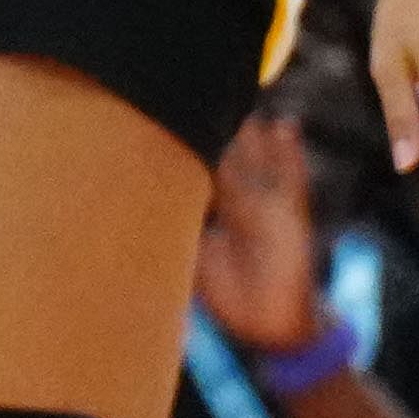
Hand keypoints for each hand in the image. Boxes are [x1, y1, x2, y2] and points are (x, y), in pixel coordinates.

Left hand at [192, 106, 323, 349]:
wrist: (271, 328)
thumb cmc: (231, 297)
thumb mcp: (192, 263)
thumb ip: (169, 242)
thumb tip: (125, 226)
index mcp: (219, 211)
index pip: (201, 167)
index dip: (188, 142)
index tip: (169, 110)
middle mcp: (244, 203)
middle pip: (230, 154)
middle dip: (220, 125)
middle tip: (203, 89)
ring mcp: (269, 207)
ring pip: (259, 159)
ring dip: (252, 130)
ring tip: (243, 98)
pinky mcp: (292, 218)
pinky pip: (293, 181)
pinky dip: (291, 155)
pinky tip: (287, 127)